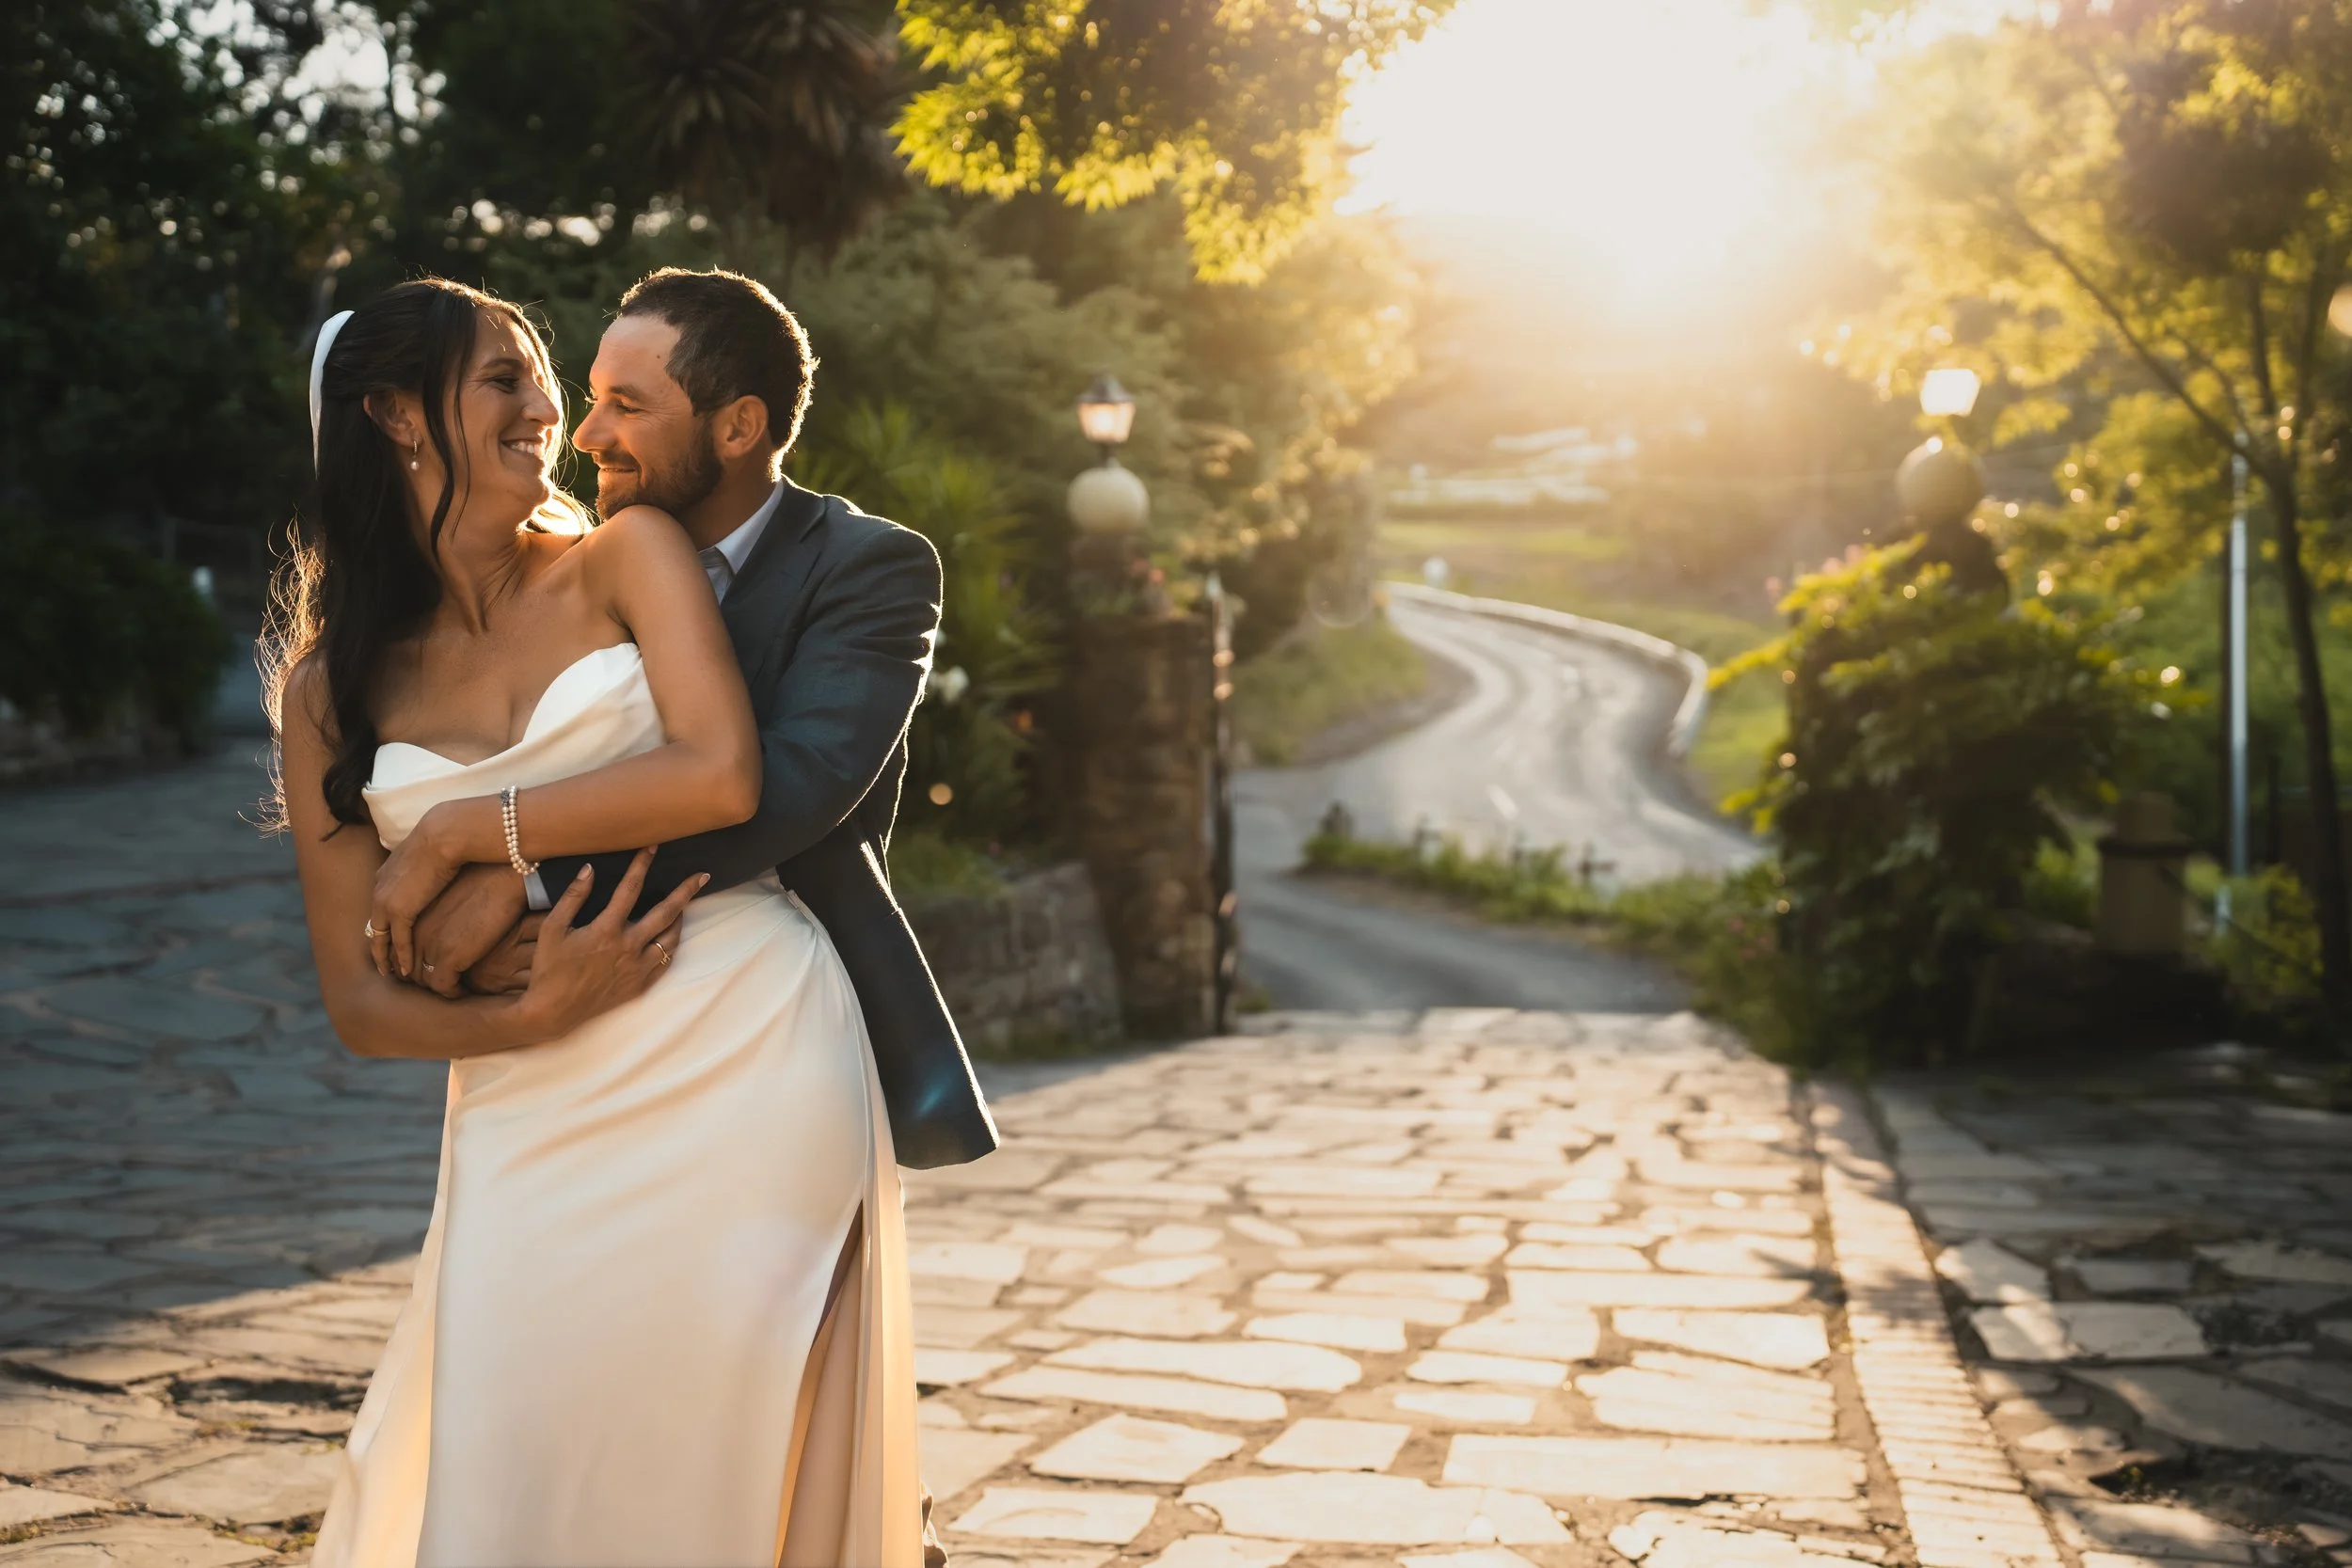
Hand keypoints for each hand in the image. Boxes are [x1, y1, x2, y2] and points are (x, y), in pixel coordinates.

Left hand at [369, 804, 468, 978]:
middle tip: (385, 963)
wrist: (445, 834)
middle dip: (380, 944)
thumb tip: (446, 868)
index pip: (382, 905)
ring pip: (381, 937)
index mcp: (387, 873)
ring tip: (393, 973)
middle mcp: (380, 888)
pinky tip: (408, 970)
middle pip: (376, 924)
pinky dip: (402, 957)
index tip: (393, 935)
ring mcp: (385, 901)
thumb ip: (431, 865)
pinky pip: (398, 942)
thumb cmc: (450, 838)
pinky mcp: (398, 912)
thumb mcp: (433, 852)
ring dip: (386, 957)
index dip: (387, 923)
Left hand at [413, 864, 530, 996]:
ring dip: (437, 987)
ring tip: (452, 988)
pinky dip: (452, 993)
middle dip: (422, 978)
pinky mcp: (449, 957)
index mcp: (410, 913)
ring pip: (424, 980)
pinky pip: (443, 987)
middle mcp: (414, 931)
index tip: (426, 967)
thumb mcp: (446, 892)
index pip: (400, 947)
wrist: (501, 875)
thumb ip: (435, 909)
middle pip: (408, 968)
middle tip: (440, 983)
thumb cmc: (483, 879)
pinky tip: (463, 990)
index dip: (410, 961)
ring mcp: (430, 945)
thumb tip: (442, 922)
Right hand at [518, 850, 704, 1038]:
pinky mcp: (639, 986)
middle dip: (686, 891)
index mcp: (607, 930)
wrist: (553, 1010)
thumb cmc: (549, 968)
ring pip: (671, 940)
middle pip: (667, 913)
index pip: (630, 889)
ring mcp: (637, 969)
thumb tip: (590, 869)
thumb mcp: (552, 928)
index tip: (653, 847)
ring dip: (680, 919)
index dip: (642, 865)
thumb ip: (573, 896)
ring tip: (683, 907)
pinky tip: (669, 938)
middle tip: (702, 876)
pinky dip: (669, 947)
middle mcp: (628, 948)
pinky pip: (664, 963)